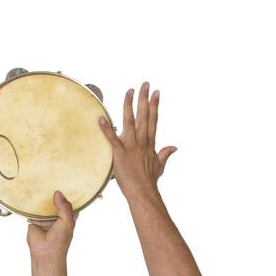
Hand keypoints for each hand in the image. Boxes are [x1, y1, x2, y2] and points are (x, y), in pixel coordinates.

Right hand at [26, 190, 77, 260]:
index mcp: (67, 217)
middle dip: (54, 194)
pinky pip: (33, 209)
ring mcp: (45, 217)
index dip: (69, 195)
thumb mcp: (67, 221)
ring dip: (43, 198)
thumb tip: (58, 193)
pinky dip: (33, 204)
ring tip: (42, 184)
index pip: (69, 203)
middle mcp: (57, 216)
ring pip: (44, 204)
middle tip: (53, 180)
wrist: (45, 251)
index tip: (68, 183)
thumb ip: (65, 207)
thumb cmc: (59, 241)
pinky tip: (33, 194)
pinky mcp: (34, 219)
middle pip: (56, 201)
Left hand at [98, 82, 177, 199]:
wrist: (143, 192)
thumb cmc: (149, 181)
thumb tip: (174, 148)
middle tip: (144, 84)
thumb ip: (165, 154)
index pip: (153, 119)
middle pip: (144, 115)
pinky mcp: (120, 153)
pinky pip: (111, 139)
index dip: (155, 105)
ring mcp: (131, 146)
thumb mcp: (160, 166)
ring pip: (130, 121)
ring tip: (129, 91)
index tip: (156, 92)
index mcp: (150, 143)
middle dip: (144, 98)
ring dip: (129, 105)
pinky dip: (106, 129)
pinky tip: (101, 118)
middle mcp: (142, 141)